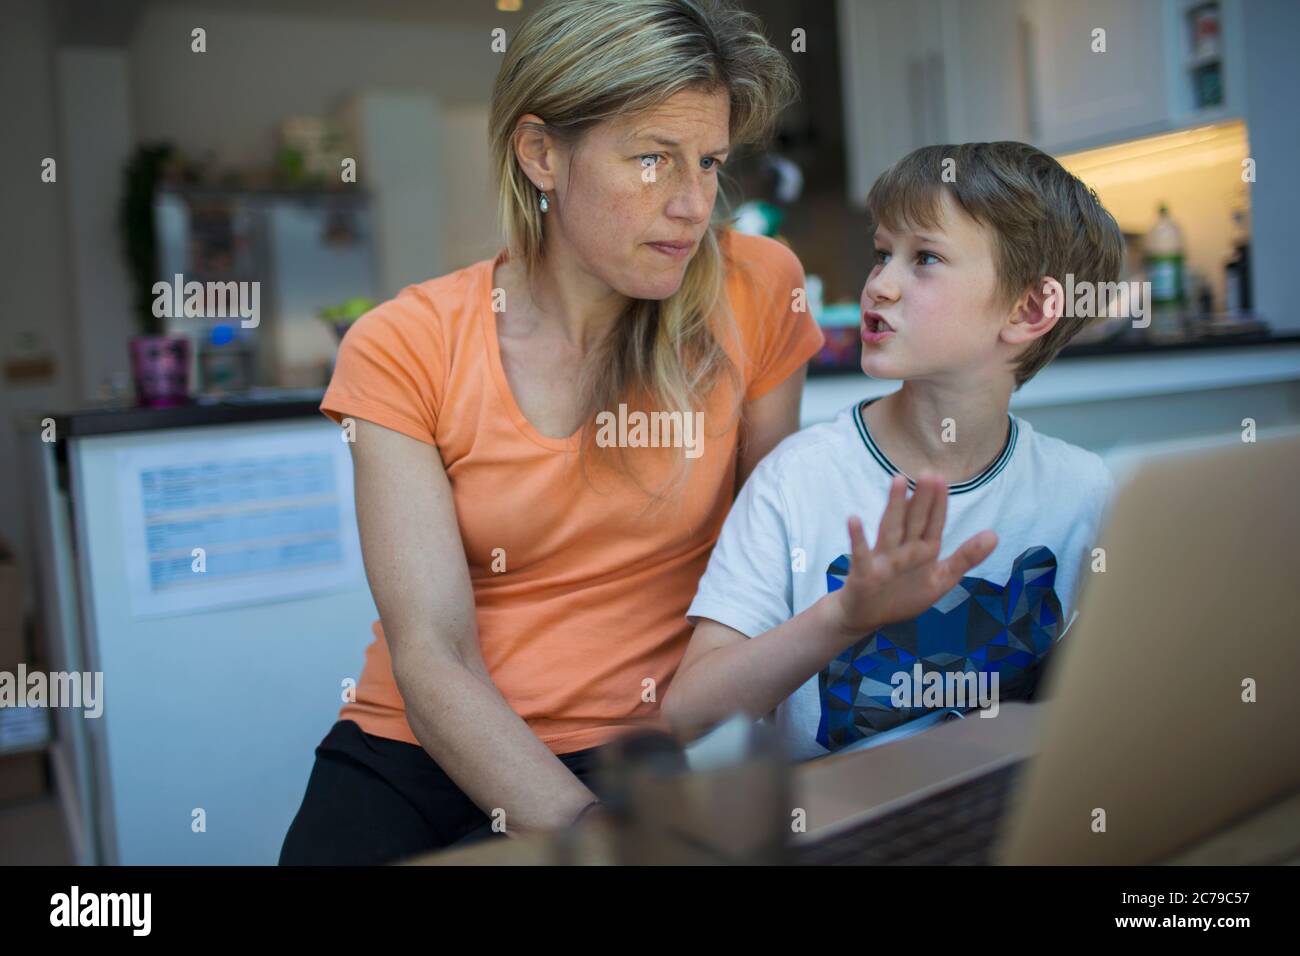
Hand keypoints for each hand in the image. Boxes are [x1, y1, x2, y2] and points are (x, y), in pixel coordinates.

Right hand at [826, 472, 997, 644]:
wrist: (866, 615)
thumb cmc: (903, 594)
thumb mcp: (940, 579)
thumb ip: (966, 558)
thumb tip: (995, 535)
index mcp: (923, 550)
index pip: (934, 523)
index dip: (939, 503)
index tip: (943, 479)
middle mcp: (903, 549)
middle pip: (914, 521)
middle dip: (922, 498)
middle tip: (928, 472)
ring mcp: (883, 559)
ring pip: (890, 529)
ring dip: (894, 506)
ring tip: (898, 480)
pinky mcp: (864, 572)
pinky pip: (861, 554)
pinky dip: (858, 538)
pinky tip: (854, 519)